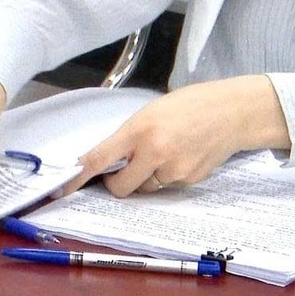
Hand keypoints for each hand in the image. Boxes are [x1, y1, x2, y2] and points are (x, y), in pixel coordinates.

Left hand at [67, 76, 290, 197]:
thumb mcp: (150, 113)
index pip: (99, 159)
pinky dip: (168, 176)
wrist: (232, 113)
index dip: (78, 177)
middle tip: (127, 166)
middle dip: (119, 182)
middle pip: (121, 187)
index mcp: (139, 131)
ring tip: (166, 151)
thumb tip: (106, 163)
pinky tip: (183, 155)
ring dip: (147, 177)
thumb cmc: (189, 106)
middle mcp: (155, 153)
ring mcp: (174, 171)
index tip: (62, 189)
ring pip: (146, 188)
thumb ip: (128, 138)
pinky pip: (167, 187)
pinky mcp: (190, 181)